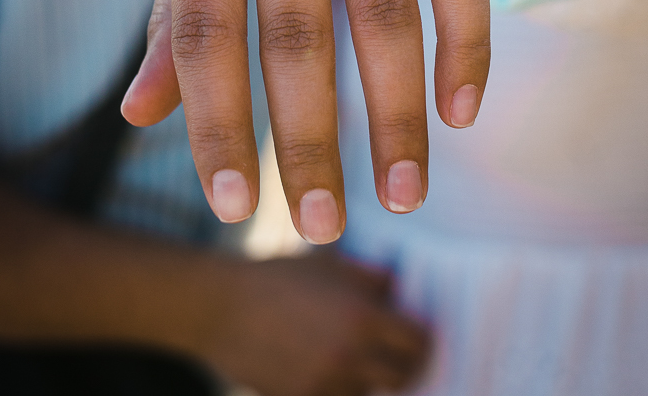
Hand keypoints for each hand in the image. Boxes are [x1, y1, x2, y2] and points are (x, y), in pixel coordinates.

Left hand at [123, 0, 489, 241]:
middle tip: (318, 225)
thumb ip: (177, 11)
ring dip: (399, 114)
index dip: (217, 119)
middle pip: (297, 28)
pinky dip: (466, 45)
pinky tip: (460, 111)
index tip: (234, 205)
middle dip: (310, 138)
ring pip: (385, 8)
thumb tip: (138, 115)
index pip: (203, 24)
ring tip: (405, 197)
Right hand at [204, 255, 430, 395]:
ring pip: (372, 392)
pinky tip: (329, 367)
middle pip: (404, 376)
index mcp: (362, 315)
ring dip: (372, 379)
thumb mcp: (329, 264)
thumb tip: (401, 291)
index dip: (424, 339)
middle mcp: (351, 354)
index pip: (419, 341)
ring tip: (358, 357)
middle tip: (400, 355)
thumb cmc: (278, 278)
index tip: (420, 336)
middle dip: (407, 365)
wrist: (223, 309)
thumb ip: (372, 277)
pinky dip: (342, 388)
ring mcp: (328, 383)